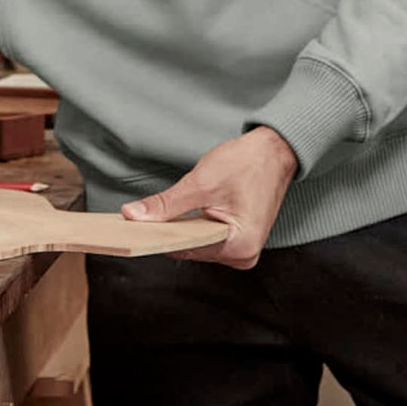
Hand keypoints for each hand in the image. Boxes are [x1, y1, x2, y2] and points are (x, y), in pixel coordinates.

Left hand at [121, 126, 297, 269]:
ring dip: (178, 227)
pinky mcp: (237, 238)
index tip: (131, 230)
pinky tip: (176, 212)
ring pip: (195, 242)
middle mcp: (243, 255)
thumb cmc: (248, 163)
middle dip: (166, 231)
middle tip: (138, 216)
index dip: (156, 237)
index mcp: (239, 247)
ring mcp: (241, 248)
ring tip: (159, 211)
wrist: (275, 150)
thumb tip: (134, 216)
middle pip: (189, 248)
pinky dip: (189, 224)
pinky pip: (205, 236)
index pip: (185, 249)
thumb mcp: (201, 183)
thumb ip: (166, 204)